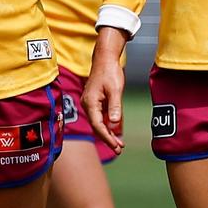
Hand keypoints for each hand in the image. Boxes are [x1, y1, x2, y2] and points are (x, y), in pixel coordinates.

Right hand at [81, 27, 126, 154]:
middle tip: (119, 149)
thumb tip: (114, 124)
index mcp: (90, 102)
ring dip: (109, 133)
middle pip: (97, 126)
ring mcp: (91, 103)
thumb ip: (115, 107)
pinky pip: (101, 116)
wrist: (105, 59)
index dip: (106, 137)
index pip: (97, 125)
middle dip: (108, 138)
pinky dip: (108, 124)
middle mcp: (88, 104)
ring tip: (119, 144)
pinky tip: (116, 131)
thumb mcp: (115, 89)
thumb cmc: (109, 71)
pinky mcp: (95, 101)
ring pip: (99, 122)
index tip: (115, 146)